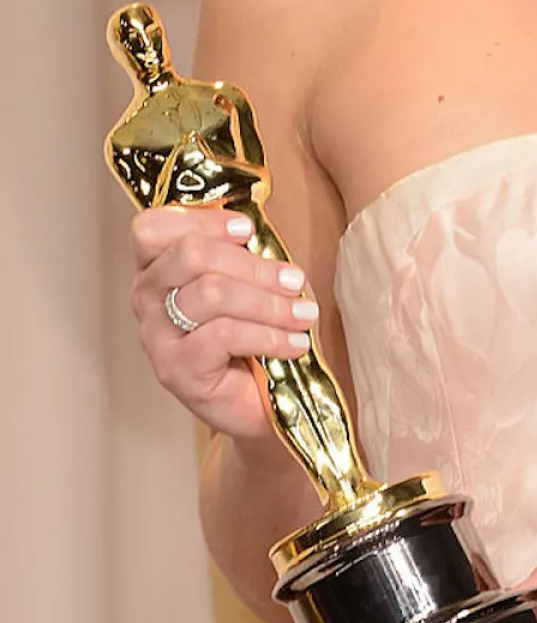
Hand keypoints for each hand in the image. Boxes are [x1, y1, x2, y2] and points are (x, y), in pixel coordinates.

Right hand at [129, 205, 317, 437]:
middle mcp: (147, 296)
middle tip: (293, 281)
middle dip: (252, 265)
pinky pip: (222, 334)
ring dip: (268, 303)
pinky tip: (294, 344)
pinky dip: (267, 335)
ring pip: (210, 293)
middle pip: (189, 254)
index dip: (201, 220)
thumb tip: (262, 236)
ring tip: (303, 316)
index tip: (248, 230)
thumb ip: (249, 254)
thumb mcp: (256, 281)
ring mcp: (155, 335)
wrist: (264, 402)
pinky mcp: (173, 369)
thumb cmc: (259, 330)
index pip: (153, 227)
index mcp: (159, 265)